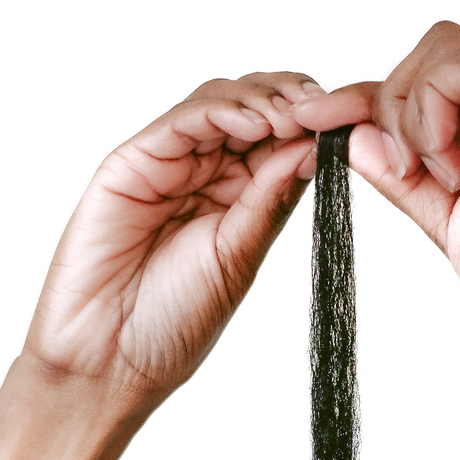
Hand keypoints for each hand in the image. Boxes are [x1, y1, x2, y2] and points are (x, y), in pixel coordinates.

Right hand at [25, 72, 322, 404]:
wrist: (109, 362)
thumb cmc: (171, 324)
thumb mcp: (239, 257)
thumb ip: (270, 200)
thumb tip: (316, 148)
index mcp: (239, 197)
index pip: (282, 138)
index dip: (315, 122)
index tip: (350, 122)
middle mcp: (204, 172)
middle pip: (254, 106)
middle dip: (294, 98)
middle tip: (325, 110)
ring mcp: (169, 163)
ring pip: (220, 100)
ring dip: (264, 98)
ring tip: (293, 116)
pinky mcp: (132, 162)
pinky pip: (180, 120)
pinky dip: (220, 110)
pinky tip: (255, 122)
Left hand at [295, 23, 459, 387]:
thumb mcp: (455, 224)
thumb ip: (408, 179)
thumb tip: (354, 139)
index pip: (440, 72)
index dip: (371, 96)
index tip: (319, 128)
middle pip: (439, 47)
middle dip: (387, 101)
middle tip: (395, 172)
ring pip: (449, 48)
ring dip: (409, 111)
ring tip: (430, 179)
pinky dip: (429, 114)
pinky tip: (443, 174)